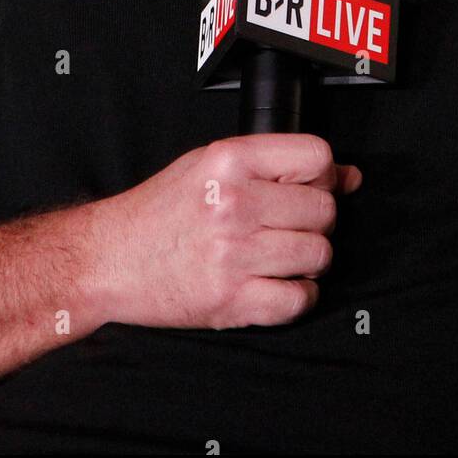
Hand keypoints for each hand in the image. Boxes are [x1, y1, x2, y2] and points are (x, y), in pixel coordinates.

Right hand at [95, 134, 361, 329]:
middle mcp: (233, 205)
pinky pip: (298, 300)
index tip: (311, 187)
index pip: (316, 157)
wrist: (109, 260)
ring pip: (318, 255)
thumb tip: (347, 176)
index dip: (323, 174)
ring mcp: (233, 255)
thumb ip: (277, 165)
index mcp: (229, 162)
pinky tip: (276, 283)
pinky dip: (297, 296)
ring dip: (308, 259)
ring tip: (279, 255)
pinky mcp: (231, 301)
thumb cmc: (160, 212)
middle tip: (288, 226)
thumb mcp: (212, 166)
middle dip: (314, 220)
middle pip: (324, 210)